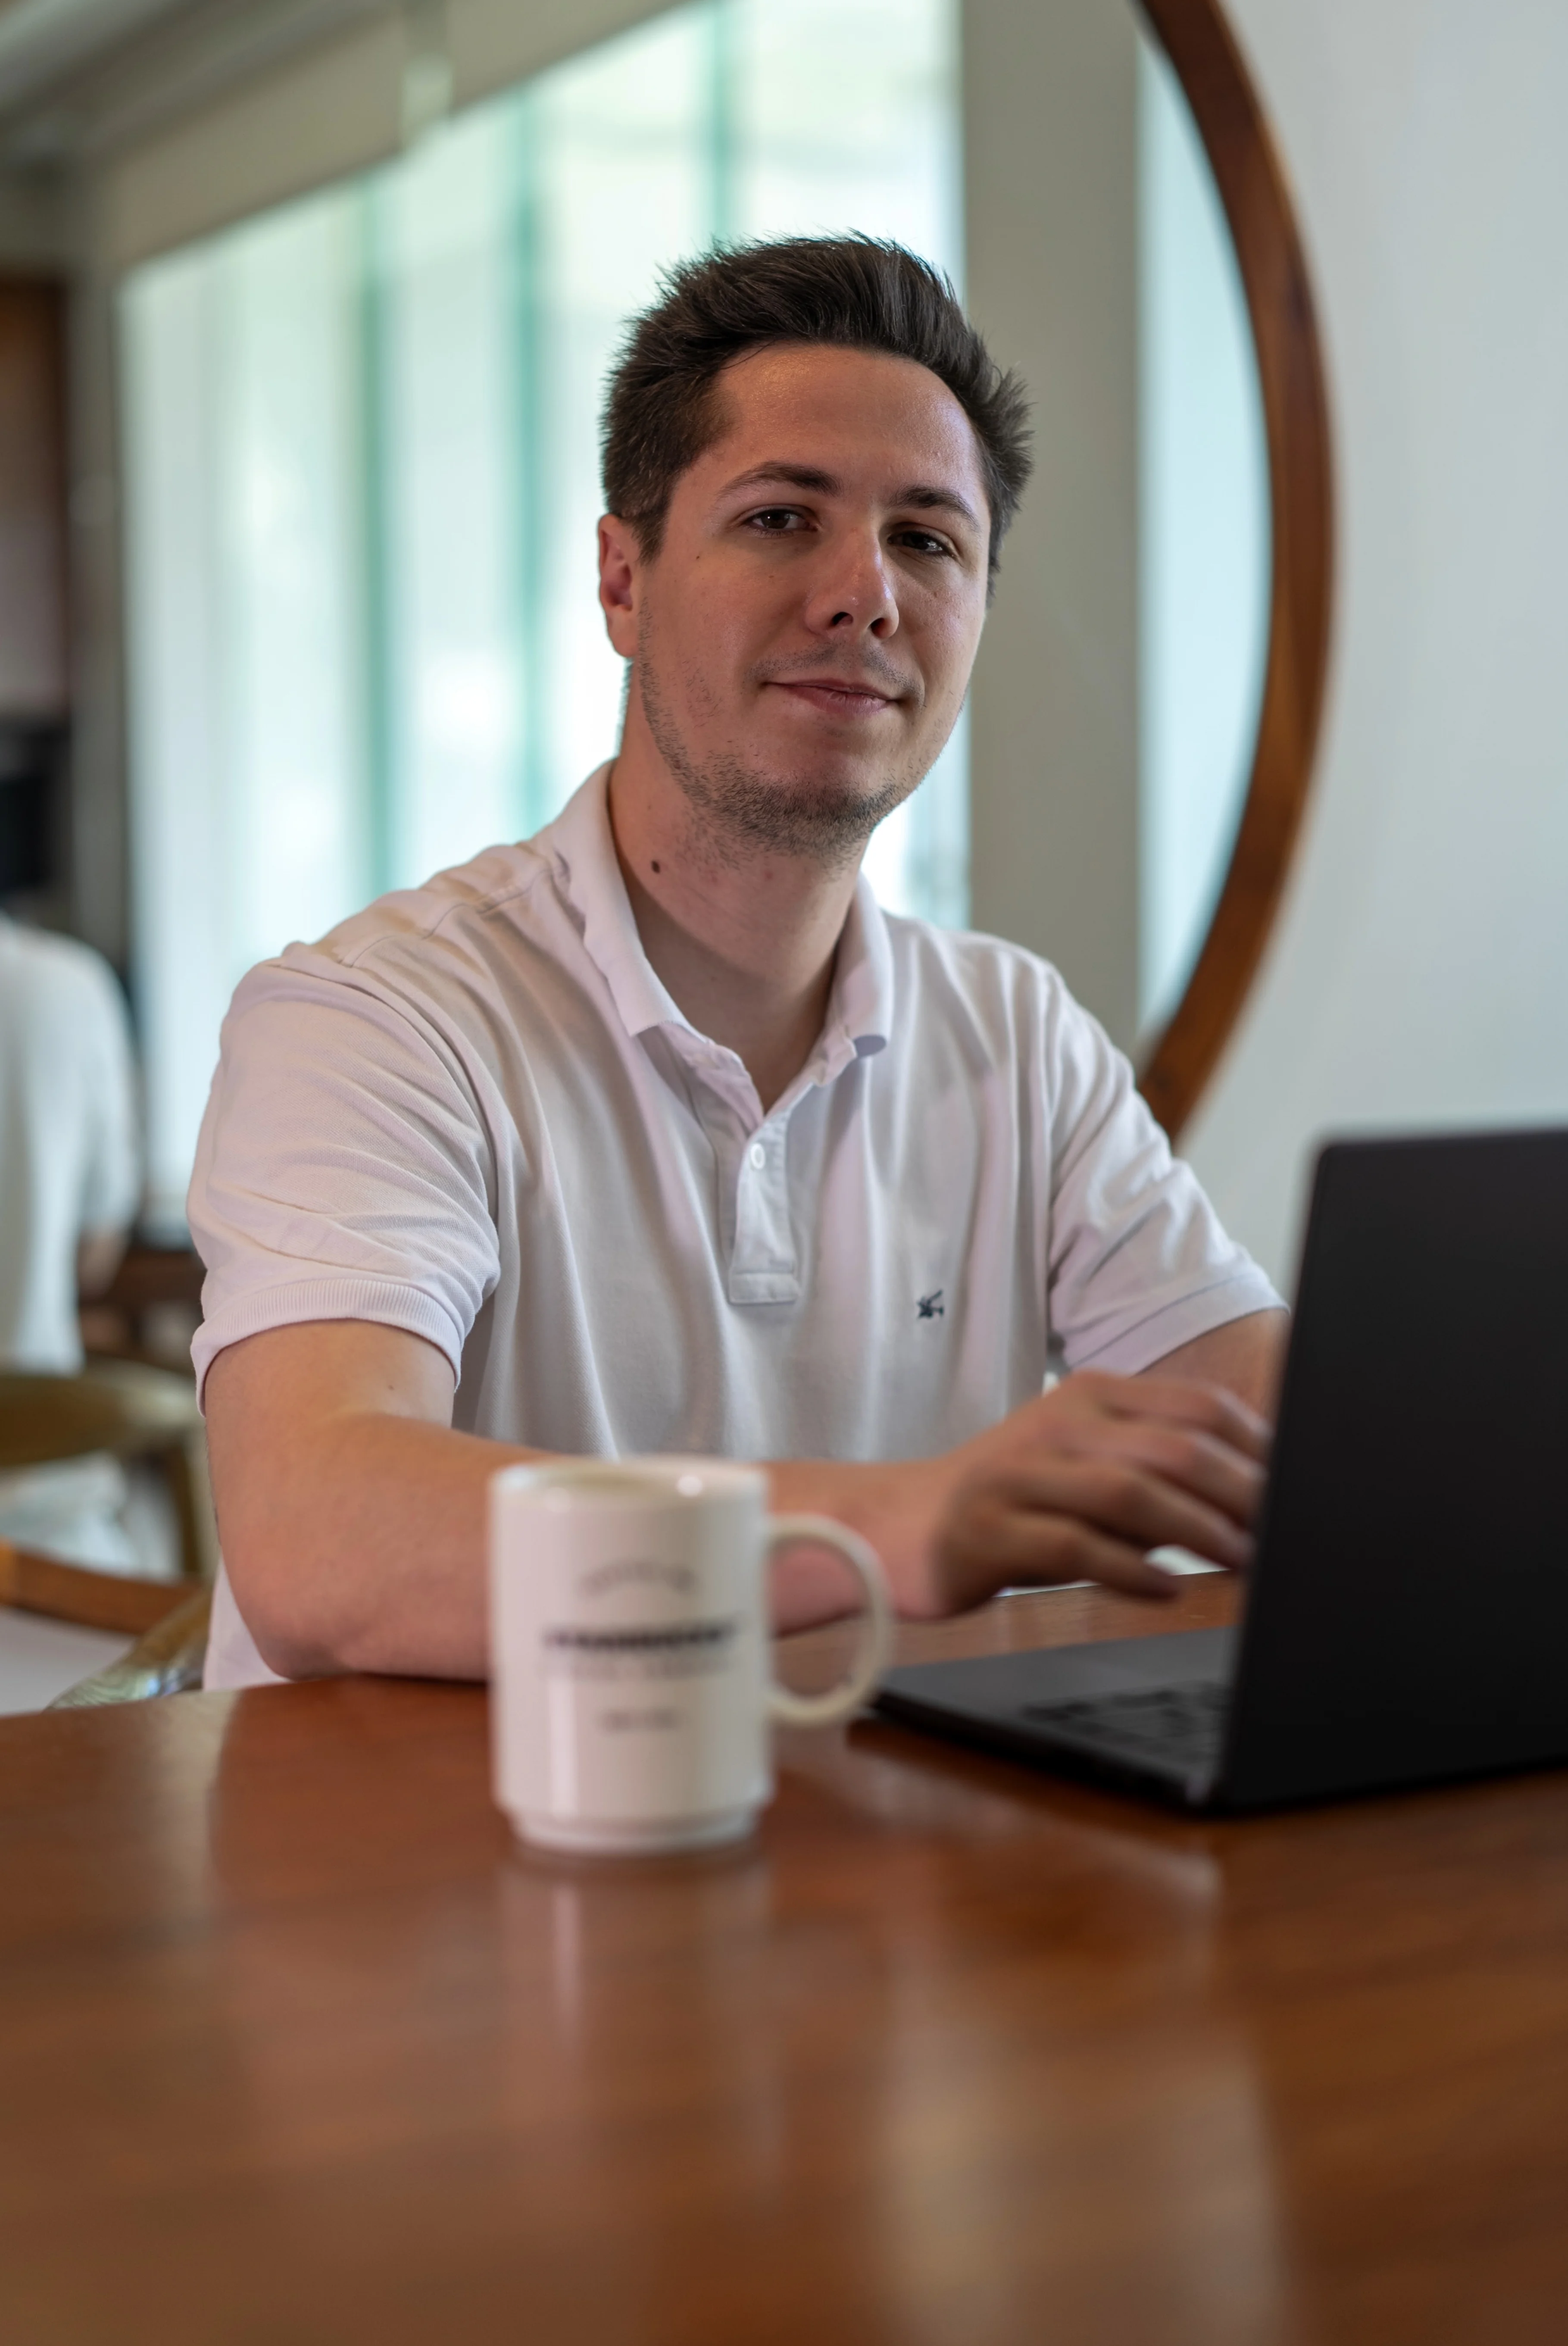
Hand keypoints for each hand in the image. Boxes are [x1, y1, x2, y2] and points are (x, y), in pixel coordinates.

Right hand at [912, 1370, 1270, 1615]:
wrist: (900, 1526)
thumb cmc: (1014, 1504)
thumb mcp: (1088, 1469)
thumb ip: (1156, 1472)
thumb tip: (1254, 1497)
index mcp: (1090, 1395)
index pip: (1196, 1406)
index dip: (1257, 1448)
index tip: (1298, 1489)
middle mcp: (1057, 1424)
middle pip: (1172, 1449)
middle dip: (1240, 1494)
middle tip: (1281, 1536)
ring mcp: (1019, 1474)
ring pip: (1127, 1492)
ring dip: (1197, 1531)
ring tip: (1240, 1562)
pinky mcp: (989, 1527)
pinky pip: (1074, 1546)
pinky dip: (1130, 1569)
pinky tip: (1166, 1589)